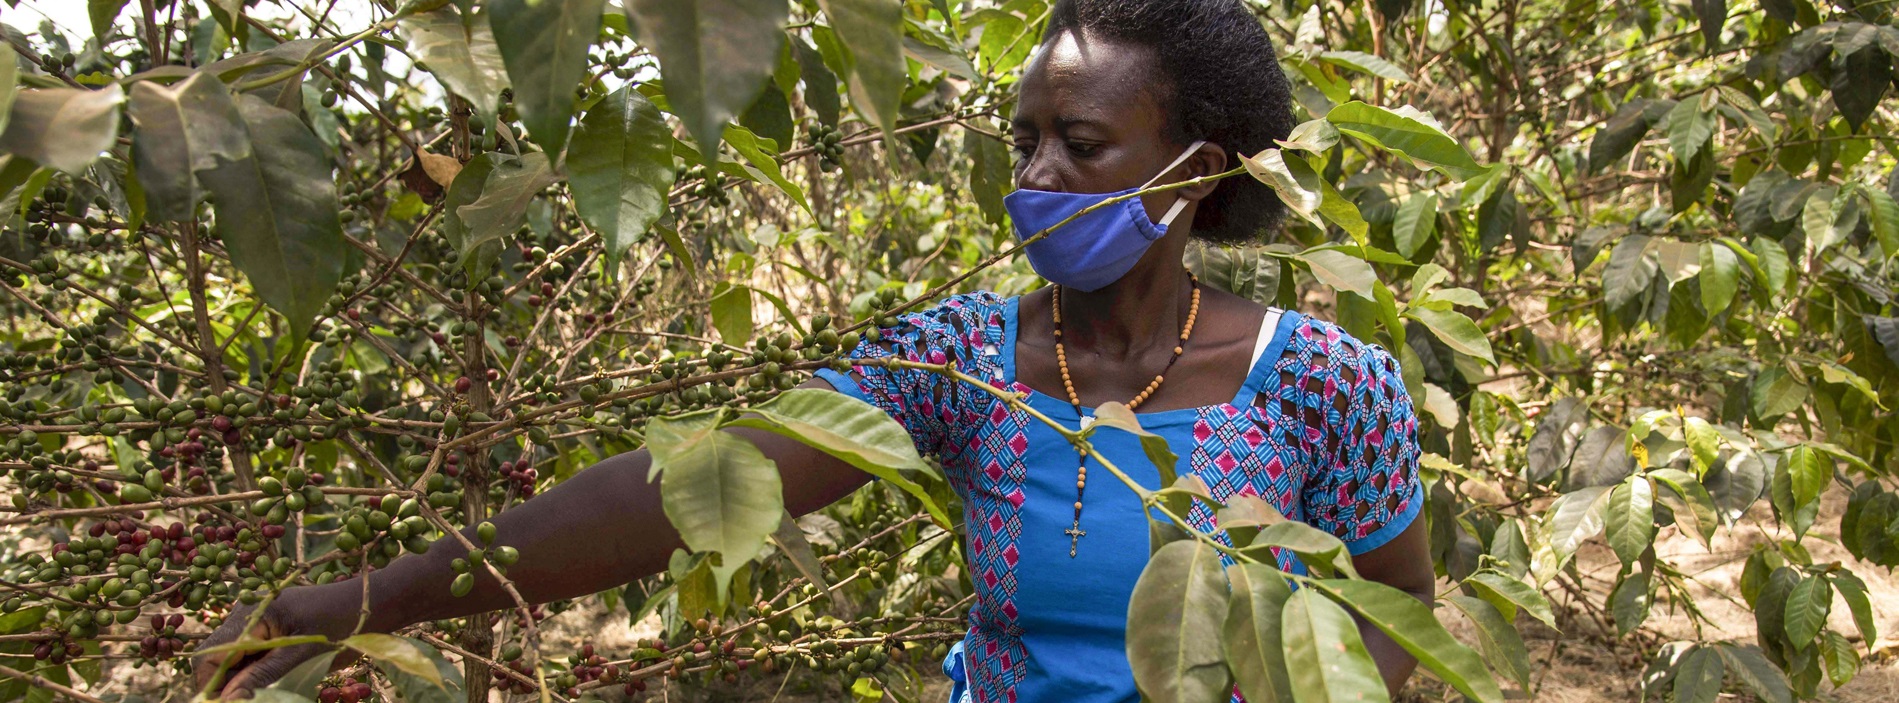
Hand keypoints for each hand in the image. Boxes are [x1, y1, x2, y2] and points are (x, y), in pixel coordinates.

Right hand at [192, 588, 355, 698]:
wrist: (372, 604)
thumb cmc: (343, 623)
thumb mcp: (302, 655)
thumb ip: (263, 677)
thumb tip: (228, 700)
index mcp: (252, 613)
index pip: (211, 655)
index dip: (210, 686)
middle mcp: (248, 614)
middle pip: (219, 659)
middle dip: (227, 686)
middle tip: (248, 699)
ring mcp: (258, 621)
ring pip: (235, 661)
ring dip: (243, 682)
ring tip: (260, 693)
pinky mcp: (271, 630)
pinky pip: (252, 657)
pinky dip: (257, 674)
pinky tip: (272, 684)